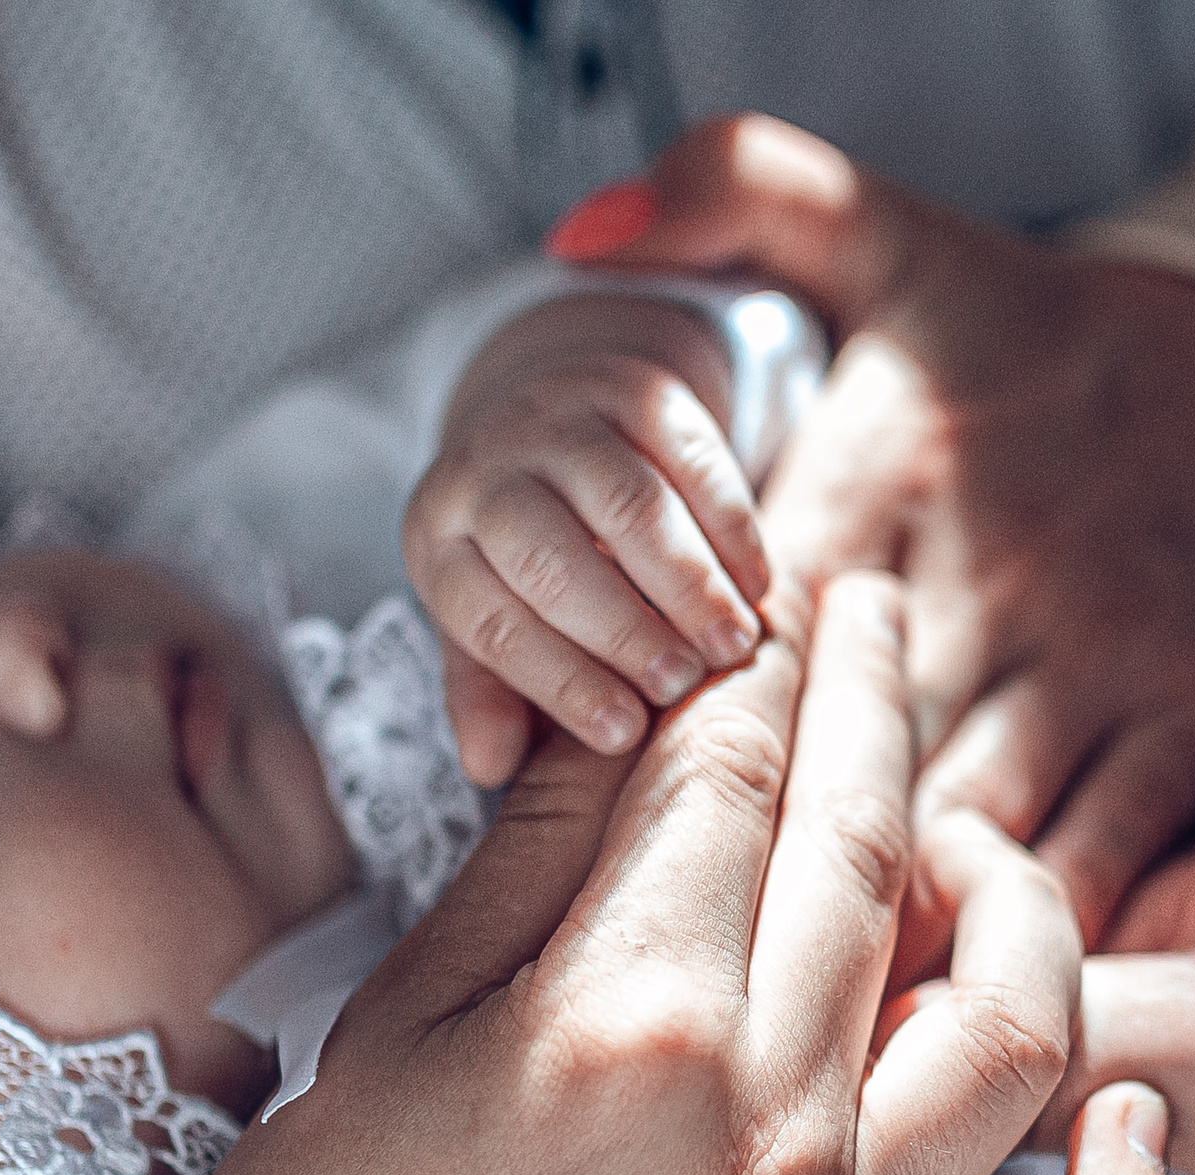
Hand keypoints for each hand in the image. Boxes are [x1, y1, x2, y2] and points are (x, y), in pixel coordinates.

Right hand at [101, 572, 1168, 1174]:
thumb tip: (659, 691)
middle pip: (867, 858)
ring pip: (1015, 1034)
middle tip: (867, 617)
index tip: (778, 599)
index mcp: (625, 1029)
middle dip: (870, 702)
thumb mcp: (407, 1001)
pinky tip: (1129, 1111)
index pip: (736, 776)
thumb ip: (557, 839)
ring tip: (965, 838)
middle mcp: (758, 1139)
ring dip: (1018, 903)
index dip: (759, 661)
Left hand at [408, 293, 769, 783]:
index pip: (490, 623)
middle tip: (682, 685)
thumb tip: (488, 767)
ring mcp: (558, 421)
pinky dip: (731, 528)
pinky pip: (690, 457)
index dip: (559, 683)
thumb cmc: (522, 549)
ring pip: (628, 506)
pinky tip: (757, 585)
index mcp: (437, 541)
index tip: (624, 734)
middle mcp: (484, 473)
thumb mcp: (485, 613)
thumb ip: (490, 688)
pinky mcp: (633, 388)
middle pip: (551, 561)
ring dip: (688, 584)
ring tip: (733, 645)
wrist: (547, 409)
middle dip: (624, 632)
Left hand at [552, 115, 1194, 938]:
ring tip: (762, 1018)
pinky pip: (1098, 852)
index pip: (745, 624)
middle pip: (836, 749)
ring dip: (863, 923)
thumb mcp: (885, 240)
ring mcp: (1105, 648)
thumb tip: (575, 228)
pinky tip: (929, 1000)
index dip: (664, 738)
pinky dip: (1013, 932)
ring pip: (958, 817)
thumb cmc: (1021, 343)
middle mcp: (991, 565)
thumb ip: (732, 199)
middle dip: (745, 865)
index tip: (590, 840)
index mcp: (888, 466)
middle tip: (648, 983)